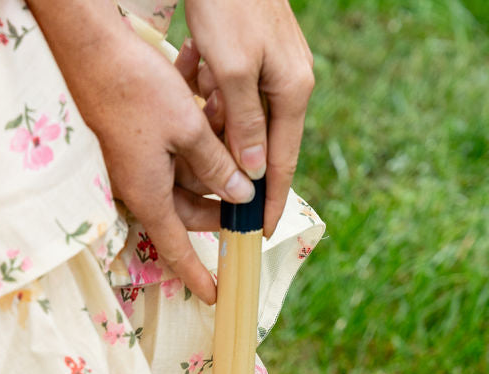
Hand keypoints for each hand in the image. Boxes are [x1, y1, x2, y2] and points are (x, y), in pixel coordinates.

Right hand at [26, 1, 257, 303]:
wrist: (89, 53)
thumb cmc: (134, 89)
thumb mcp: (188, 127)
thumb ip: (216, 164)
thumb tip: (240, 194)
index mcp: (150, 196)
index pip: (178, 250)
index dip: (198, 275)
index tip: (216, 294)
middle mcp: (140, 188)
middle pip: (187, 211)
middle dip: (219, 202)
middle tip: (250, 193)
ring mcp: (134, 167)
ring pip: (182, 179)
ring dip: (209, 159)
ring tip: (231, 128)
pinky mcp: (133, 145)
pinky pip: (170, 154)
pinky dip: (191, 137)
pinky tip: (204, 100)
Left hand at [182, 0, 314, 235]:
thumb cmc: (227, 8)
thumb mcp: (231, 73)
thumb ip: (244, 126)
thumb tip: (255, 174)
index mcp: (293, 92)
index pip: (282, 164)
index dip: (270, 202)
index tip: (258, 235)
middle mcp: (291, 83)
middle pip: (261, 144)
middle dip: (233, 164)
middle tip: (210, 196)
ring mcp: (276, 68)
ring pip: (242, 118)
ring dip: (216, 122)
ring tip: (197, 105)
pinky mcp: (258, 54)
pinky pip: (234, 93)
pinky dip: (213, 95)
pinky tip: (196, 75)